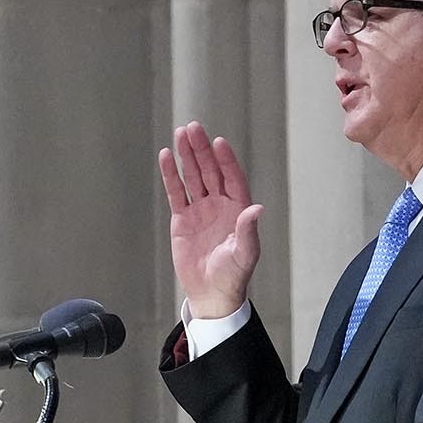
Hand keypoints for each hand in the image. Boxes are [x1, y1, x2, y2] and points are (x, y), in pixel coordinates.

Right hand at [157, 121, 263, 318]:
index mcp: (238, 209)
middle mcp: (220, 204)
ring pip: (192, 176)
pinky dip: (171, 175)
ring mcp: (200, 209)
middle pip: (210, 171)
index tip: (218, 142)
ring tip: (180, 134)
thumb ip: (248, 231)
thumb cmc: (233, 275)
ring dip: (187, 155)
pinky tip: (166, 157)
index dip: (226, 160)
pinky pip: (176, 192)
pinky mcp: (182, 218)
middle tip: (193, 128)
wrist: (211, 293)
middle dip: (202, 150)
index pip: (232, 178)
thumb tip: (256, 208)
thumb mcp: (245, 254)